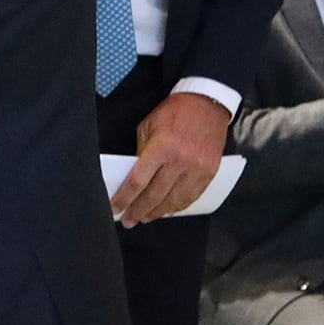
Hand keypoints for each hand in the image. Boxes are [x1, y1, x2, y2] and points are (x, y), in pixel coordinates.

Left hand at [111, 92, 228, 227]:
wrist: (207, 104)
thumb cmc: (175, 112)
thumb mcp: (148, 126)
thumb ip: (141, 152)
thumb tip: (134, 176)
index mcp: (161, 148)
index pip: (138, 181)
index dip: (124, 198)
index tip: (114, 208)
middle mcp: (179, 161)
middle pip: (154, 196)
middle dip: (138, 211)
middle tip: (128, 220)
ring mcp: (196, 169)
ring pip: (174, 201)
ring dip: (157, 213)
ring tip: (145, 218)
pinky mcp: (209, 173)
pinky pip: (191, 197)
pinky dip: (177, 207)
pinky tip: (166, 210)